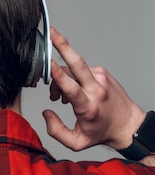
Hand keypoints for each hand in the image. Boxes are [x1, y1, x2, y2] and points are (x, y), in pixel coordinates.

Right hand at [42, 28, 145, 151]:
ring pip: (72, 69)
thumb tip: (46, 112)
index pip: (71, 87)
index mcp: (88, 106)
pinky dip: (71, 78)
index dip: (57, 74)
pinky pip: (80, 71)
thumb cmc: (101, 132)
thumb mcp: (76, 142)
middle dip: (63, 45)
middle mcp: (95, 89)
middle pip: (77, 63)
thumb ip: (56, 131)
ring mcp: (101, 78)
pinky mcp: (103, 73)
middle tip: (51, 32)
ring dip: (60, 77)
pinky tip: (72, 91)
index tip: (48, 62)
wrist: (128, 125)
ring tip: (58, 96)